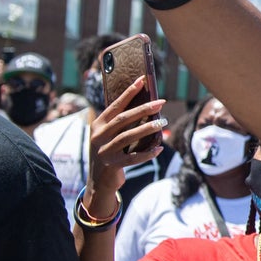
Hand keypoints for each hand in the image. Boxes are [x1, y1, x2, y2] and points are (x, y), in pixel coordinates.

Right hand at [85, 76, 165, 213]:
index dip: (128, 93)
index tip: (142, 80)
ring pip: (128, 136)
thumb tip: (147, 105)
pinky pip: (133, 157)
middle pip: (123, 119)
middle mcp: (98, 136)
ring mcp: (104, 151)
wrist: (99, 180)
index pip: (115, 105)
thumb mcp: (109, 135)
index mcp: (97, 125)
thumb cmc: (110, 151)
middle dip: (143, 109)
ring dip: (148, 128)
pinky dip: (148, 153)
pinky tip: (160, 148)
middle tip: (161, 102)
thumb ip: (121, 123)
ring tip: (163, 122)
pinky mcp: (112, 165)